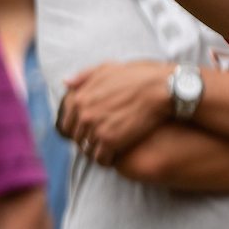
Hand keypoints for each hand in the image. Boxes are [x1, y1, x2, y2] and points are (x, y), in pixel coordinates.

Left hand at [56, 60, 174, 163]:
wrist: (161, 89)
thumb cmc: (137, 76)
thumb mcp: (107, 69)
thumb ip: (84, 76)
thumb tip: (66, 83)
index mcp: (79, 99)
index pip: (67, 123)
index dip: (77, 128)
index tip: (87, 130)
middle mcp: (83, 115)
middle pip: (76, 137)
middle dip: (86, 139)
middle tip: (99, 141)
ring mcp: (96, 129)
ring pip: (87, 149)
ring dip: (96, 150)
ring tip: (107, 149)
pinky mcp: (111, 142)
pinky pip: (101, 158)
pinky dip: (107, 159)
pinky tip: (115, 155)